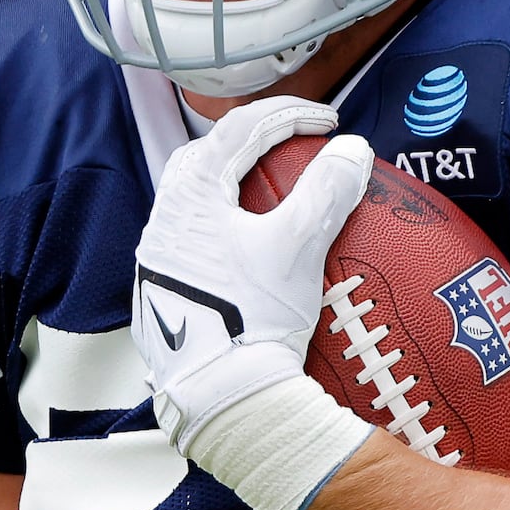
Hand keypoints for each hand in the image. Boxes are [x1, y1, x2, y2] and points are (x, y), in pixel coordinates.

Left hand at [131, 96, 375, 509]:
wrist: (219, 394)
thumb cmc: (253, 318)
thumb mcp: (299, 245)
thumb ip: (326, 190)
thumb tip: (351, 149)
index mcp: (191, 195)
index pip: (239, 130)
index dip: (289, 115)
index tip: (327, 121)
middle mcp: (165, 219)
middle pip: (206, 156)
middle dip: (251, 140)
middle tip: (292, 143)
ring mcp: (159, 257)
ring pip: (195, 197)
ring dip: (233, 181)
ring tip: (272, 189)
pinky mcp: (164, 290)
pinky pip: (194, 235)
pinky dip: (225, 222)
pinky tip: (249, 244)